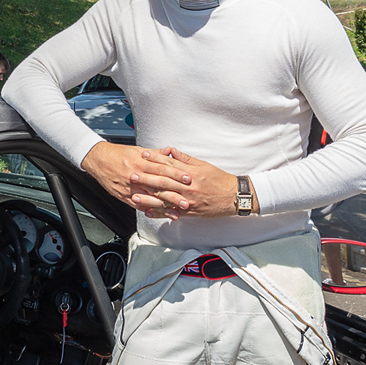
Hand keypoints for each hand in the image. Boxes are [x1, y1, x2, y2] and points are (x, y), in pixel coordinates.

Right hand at [80, 142, 188, 217]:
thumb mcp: (138, 150)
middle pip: (157, 186)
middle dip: (173, 195)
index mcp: (141, 161)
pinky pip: (138, 205)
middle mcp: (136, 175)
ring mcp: (129, 187)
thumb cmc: (118, 154)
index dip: (176, 174)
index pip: (162, 168)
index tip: (188, 179)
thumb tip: (170, 152)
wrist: (98, 159)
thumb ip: (155, 153)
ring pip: (149, 198)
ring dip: (163, 207)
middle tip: (186, 201)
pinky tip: (159, 215)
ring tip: (176, 212)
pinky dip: (149, 210)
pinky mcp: (123, 196)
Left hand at [126, 147, 243, 218]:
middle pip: (163, 182)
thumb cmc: (220, 180)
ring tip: (134, 195)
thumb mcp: (204, 165)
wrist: (235, 197)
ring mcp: (188, 201)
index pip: (170, 164)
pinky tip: (147, 212)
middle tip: (131, 174)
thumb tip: (171, 151)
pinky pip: (171, 213)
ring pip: (165, 199)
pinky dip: (159, 213)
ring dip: (148, 198)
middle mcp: (188, 188)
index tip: (143, 154)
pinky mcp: (190, 212)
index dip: (155, 159)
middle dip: (146, 178)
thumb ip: (186, 159)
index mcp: (191, 174)